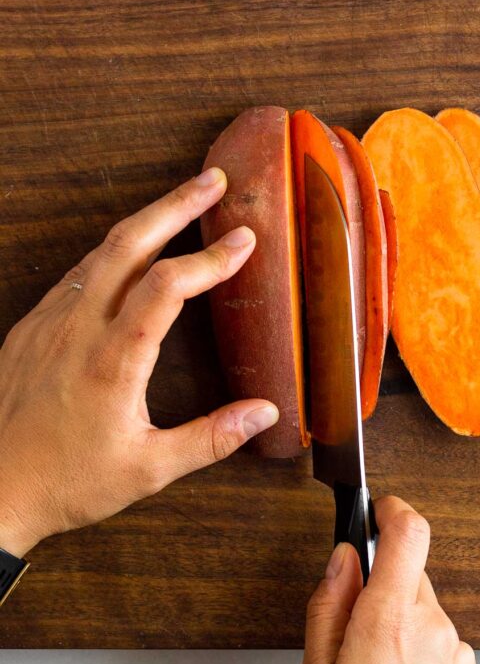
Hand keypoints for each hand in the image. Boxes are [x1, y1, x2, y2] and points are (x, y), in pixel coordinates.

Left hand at [0, 167, 278, 556]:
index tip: (244, 241)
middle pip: (128, 244)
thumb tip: (265, 415)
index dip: (211, 258)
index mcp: (112, 361)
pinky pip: (76, 274)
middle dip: (175, 205)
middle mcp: (77, 329)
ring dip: (144, 222)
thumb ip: (212, 438)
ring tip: (180, 204)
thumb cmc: (68, 482)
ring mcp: (49, 323)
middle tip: (212, 181)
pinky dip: (111, 252)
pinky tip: (130, 254)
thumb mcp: (149, 470)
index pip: (168, 287)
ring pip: (99, 252)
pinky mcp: (30, 328)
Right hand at [298, 497, 479, 663]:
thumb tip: (344, 559)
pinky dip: (419, 654)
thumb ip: (328, 606)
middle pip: (412, 575)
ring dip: (400, 626)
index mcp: (390, 623)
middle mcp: (434, 630)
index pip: (409, 533)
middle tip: (352, 633)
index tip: (380, 510)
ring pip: (424, 612)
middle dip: (382, 589)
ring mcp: (457, 655)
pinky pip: (440, 644)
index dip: (393, 510)